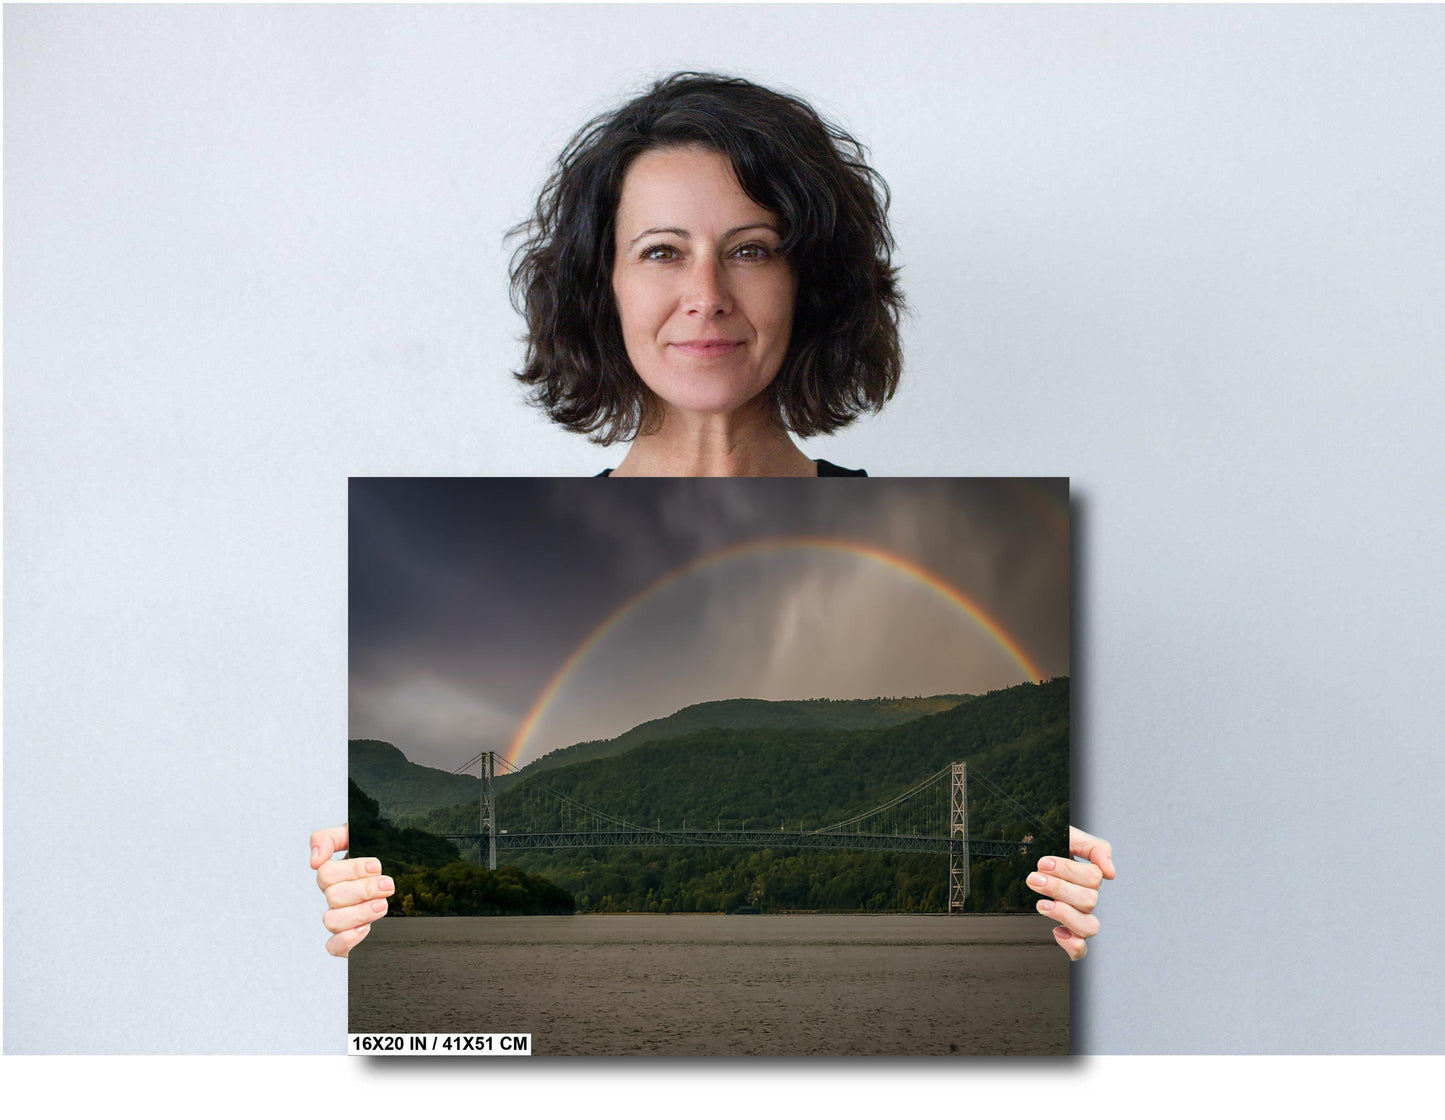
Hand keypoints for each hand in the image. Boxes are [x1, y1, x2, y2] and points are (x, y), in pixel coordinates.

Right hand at [310, 824, 393, 957]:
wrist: (405, 873)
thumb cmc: (379, 853)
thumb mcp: (357, 835)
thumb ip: (330, 838)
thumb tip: (315, 860)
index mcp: (334, 874)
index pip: (326, 873)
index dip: (352, 870)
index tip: (377, 866)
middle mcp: (335, 897)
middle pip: (333, 896)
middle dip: (364, 889)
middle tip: (387, 885)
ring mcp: (341, 918)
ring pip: (331, 921)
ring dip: (359, 913)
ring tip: (382, 905)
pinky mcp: (348, 940)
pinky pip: (334, 947)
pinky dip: (347, 939)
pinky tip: (366, 929)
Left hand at [1027, 826, 1114, 960]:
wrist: (1021, 856)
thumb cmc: (1046, 847)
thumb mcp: (1068, 836)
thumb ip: (1094, 847)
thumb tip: (1111, 873)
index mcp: (1088, 877)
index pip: (1093, 878)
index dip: (1068, 870)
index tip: (1043, 863)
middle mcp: (1086, 899)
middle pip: (1089, 901)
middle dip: (1058, 888)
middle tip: (1034, 878)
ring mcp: (1077, 918)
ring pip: (1089, 927)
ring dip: (1065, 914)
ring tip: (1041, 904)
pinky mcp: (1067, 935)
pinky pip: (1080, 950)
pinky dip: (1072, 945)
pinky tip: (1056, 931)